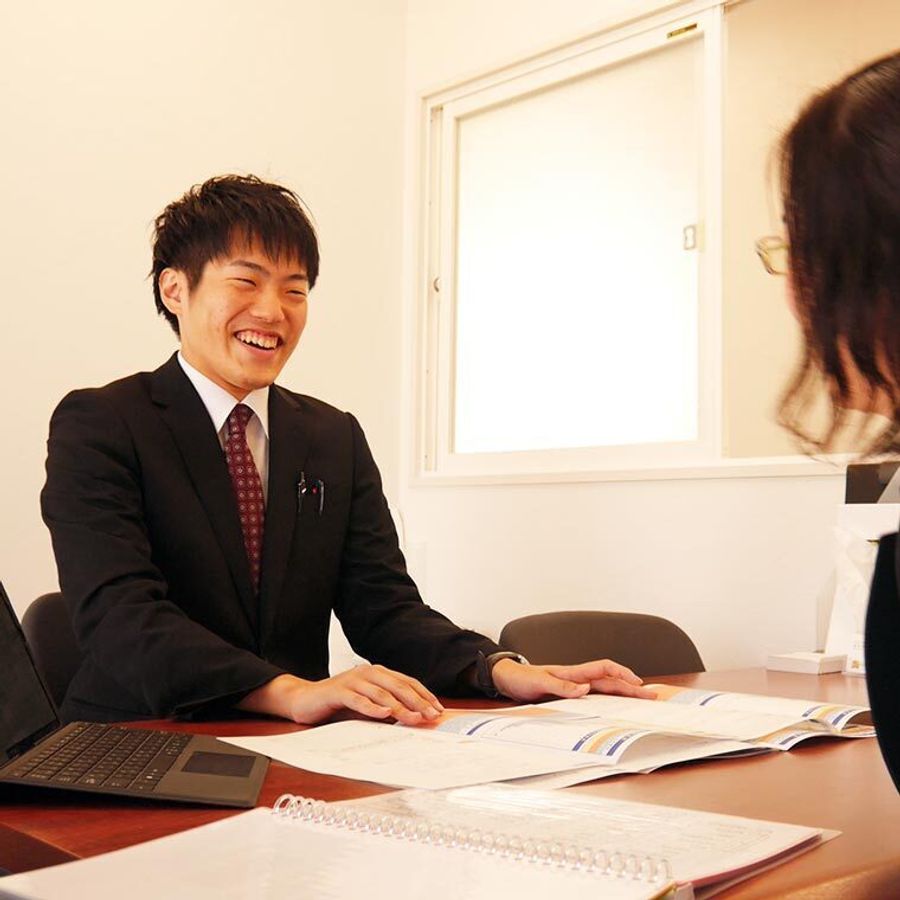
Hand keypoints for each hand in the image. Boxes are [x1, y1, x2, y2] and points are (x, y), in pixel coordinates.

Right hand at [237, 666, 444, 724]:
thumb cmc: (339, 703)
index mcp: (378, 673)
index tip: (438, 709)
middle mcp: (368, 672)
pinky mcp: (338, 691)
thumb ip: (387, 707)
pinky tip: (384, 715)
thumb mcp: (368, 704)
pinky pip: (359, 699)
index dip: (424, 695)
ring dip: (400, 707)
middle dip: (418, 702)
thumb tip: (414, 718)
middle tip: (432, 716)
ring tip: (414, 719)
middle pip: (399, 686)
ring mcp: (353, 680)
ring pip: (382, 693)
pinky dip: (372, 708)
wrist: (305, 699)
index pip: (407, 682)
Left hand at [490, 658, 656, 702]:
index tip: (638, 683)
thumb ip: (561, 687)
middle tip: (653, 696)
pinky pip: (595, 696)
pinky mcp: (570, 694)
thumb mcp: (539, 683)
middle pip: (610, 680)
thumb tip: (586, 689)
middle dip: (632, 687)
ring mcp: (575, 686)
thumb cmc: (522, 678)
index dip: (622, 673)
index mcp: (573, 673)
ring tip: (642, 700)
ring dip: (623, 693)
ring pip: (605, 688)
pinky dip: (609, 699)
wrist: (508, 678)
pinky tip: (616, 707)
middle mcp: (578, 678)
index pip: (604, 668)